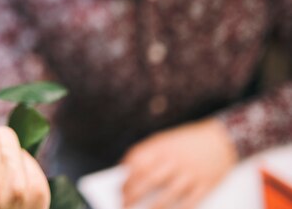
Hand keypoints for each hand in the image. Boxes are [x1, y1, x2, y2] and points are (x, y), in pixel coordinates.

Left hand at [121, 118, 237, 208]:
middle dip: (132, 195)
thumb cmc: (188, 141)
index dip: (125, 178)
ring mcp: (191, 174)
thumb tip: (126, 169)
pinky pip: (190, 203)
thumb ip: (147, 153)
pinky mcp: (206, 185)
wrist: (222, 138)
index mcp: (162, 147)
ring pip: (167, 195)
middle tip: (124, 204)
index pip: (137, 162)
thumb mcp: (165, 139)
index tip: (119, 189)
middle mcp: (175, 160)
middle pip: (148, 180)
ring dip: (152, 208)